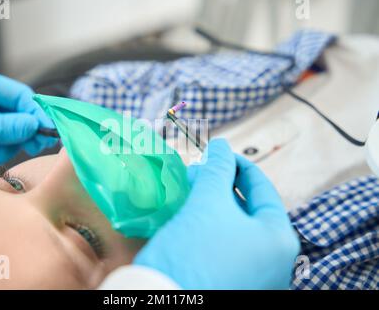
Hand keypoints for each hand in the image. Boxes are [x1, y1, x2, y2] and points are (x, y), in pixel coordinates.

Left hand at [0, 67, 56, 163]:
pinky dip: (4, 146)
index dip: (35, 112)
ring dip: (16, 140)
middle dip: (28, 128)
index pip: (20, 95)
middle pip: (20, 111)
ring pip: (13, 126)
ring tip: (7, 154)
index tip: (45, 130)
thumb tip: (33, 125)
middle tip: (34, 145)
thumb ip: (0, 124)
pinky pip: (1, 137)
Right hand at [134, 139, 299, 288]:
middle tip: (199, 172)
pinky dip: (213, 228)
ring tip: (192, 192)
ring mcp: (256, 278)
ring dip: (215, 206)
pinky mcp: (235, 285)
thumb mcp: (207, 203)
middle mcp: (275, 263)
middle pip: (250, 210)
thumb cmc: (193, 253)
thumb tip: (221, 145)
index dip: (239, 164)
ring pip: (237, 229)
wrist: (161, 299)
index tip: (218, 152)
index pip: (263, 189)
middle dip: (222, 186)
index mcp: (279, 240)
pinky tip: (192, 217)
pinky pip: (228, 248)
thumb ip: (217, 169)